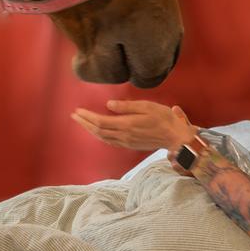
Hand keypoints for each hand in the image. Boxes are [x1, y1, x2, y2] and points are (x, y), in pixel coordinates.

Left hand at [71, 101, 196, 151]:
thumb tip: (109, 104)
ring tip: (82, 122)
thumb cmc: (163, 118)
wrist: (174, 137)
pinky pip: (110, 142)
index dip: (87, 117)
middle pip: (98, 131)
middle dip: (84, 123)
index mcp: (126, 124)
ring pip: (103, 138)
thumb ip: (127, 106)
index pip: (101, 122)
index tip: (78, 110)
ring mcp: (126, 142)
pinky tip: (97, 132)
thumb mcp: (147, 106)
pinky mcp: (130, 145)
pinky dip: (100, 136)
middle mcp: (124, 135)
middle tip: (74, 116)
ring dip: (90, 130)